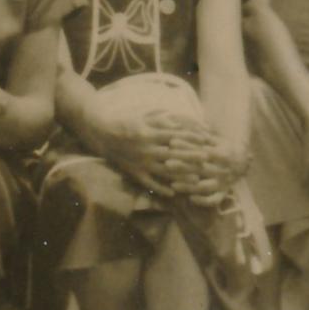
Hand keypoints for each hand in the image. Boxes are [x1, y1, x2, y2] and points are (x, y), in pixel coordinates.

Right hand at [82, 102, 214, 198]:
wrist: (102, 133)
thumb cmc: (126, 122)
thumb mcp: (143, 117)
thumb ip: (161, 118)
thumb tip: (180, 118)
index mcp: (149, 132)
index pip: (175, 135)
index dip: (190, 137)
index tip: (205, 140)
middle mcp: (146, 148)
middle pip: (173, 153)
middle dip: (190, 156)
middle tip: (206, 158)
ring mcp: (140, 162)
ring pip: (164, 170)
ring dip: (180, 175)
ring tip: (195, 179)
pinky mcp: (134, 172)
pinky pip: (149, 182)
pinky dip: (161, 188)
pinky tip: (173, 192)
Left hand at [164, 138, 249, 206]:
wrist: (245, 163)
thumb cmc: (226, 148)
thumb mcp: (218, 139)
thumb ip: (204, 134)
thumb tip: (186, 124)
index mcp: (223, 153)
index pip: (202, 150)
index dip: (187, 146)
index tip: (172, 142)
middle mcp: (223, 169)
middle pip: (201, 169)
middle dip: (183, 167)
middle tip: (166, 164)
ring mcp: (223, 183)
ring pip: (205, 186)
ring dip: (189, 186)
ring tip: (173, 184)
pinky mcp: (223, 193)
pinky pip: (214, 200)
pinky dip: (203, 201)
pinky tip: (190, 198)